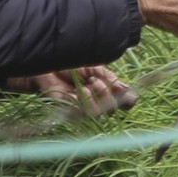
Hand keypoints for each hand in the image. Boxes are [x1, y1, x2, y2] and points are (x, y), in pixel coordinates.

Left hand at [4, 65, 136, 115]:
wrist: (50, 64)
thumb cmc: (72, 64)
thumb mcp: (95, 67)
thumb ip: (110, 79)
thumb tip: (126, 89)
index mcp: (106, 89)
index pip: (124, 102)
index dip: (127, 99)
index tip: (123, 89)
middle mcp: (97, 101)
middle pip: (113, 108)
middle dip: (109, 92)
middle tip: (96, 79)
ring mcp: (85, 108)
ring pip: (102, 112)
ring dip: (99, 95)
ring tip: (89, 82)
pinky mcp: (72, 112)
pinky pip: (87, 112)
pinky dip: (87, 99)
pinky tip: (82, 89)